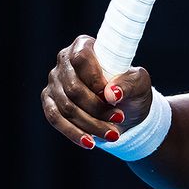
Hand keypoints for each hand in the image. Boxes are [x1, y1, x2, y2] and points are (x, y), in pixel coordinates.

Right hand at [42, 35, 152, 149]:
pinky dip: (74, 132)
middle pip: (73, 87)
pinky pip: (55, 119)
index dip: (95, 78)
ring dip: (91, 123)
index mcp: (84, 45)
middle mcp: (64, 61)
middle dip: (97, 108)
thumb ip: (129, 83)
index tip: (113, 96)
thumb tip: (112, 94)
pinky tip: (90, 143)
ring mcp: (54, 82)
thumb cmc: (131, 88)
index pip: (82, 58)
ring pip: (66, 107)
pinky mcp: (49, 101)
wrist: (126, 109)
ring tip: (113, 134)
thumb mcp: (139, 83)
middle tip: (120, 118)